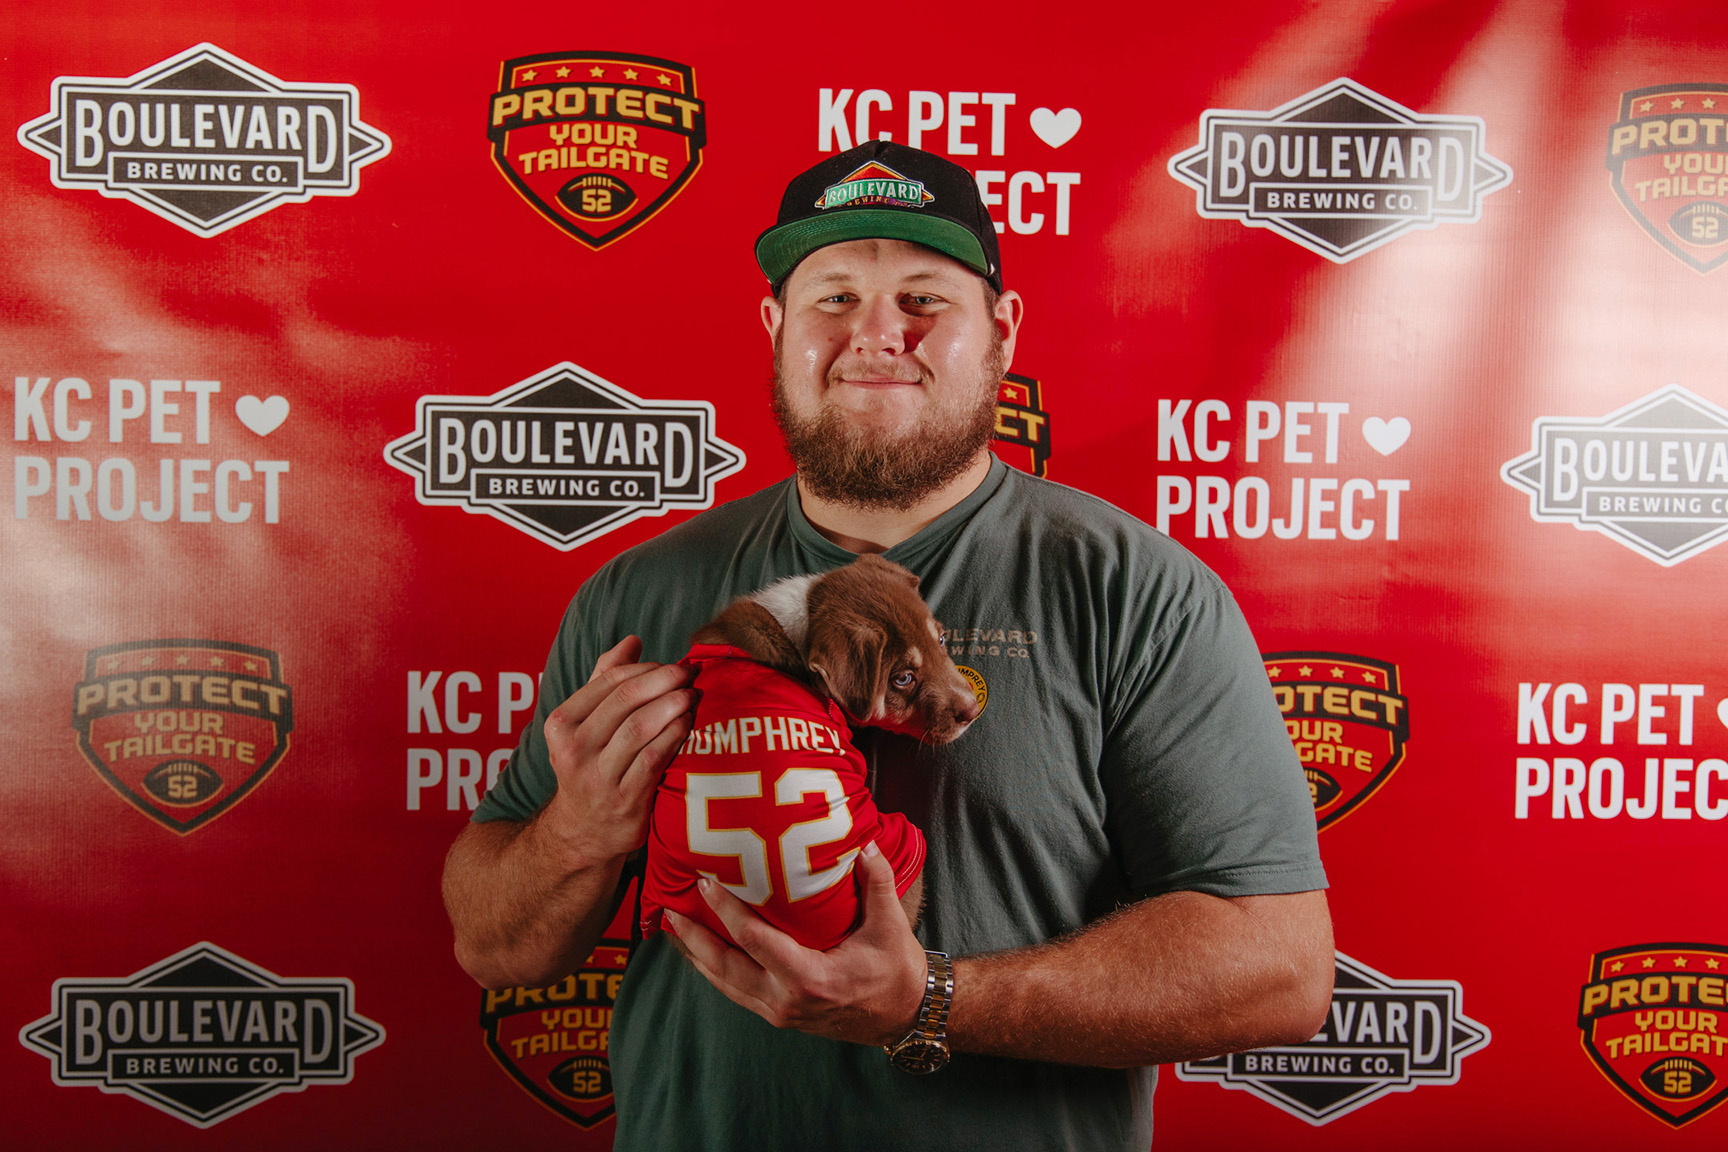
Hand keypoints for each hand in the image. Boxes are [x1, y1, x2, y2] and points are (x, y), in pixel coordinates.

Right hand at [538, 636, 696, 867]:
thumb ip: (605, 680)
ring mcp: (597, 777)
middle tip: (689, 673)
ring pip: (639, 728)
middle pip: (626, 700)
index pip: (609, 681)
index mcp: (561, 723)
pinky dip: (674, 736)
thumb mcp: (584, 724)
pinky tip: (689, 724)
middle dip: (664, 680)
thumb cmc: (590, 765)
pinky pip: (654, 758)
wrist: (583, 831)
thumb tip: (633, 640)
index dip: (646, 667)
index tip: (671, 664)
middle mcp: (573, 749)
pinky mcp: (623, 800)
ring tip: (693, 694)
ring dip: (672, 705)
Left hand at [665, 841, 929, 1046]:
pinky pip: (735, 992)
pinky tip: (700, 951)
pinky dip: (713, 970)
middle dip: (693, 938)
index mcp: (809, 978)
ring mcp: (779, 1012)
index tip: (704, 883)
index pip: (755, 940)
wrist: (903, 1016)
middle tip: (668, 908)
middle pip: (725, 968)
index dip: (726, 911)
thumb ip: (876, 882)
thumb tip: (864, 844)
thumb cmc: (896, 972)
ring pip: (724, 984)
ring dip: (696, 956)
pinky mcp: (778, 1014)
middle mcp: (786, 1000)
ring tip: (671, 928)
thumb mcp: (890, 926)